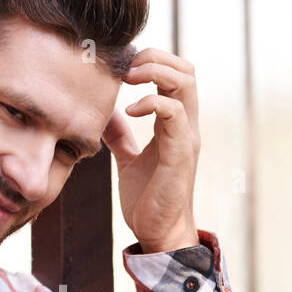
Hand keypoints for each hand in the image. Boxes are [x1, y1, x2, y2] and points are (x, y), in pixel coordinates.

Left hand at [102, 48, 200, 252]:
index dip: (152, 61)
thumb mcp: (128, 159)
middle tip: (125, 67)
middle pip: (186, 70)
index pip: (176, 75)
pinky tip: (130, 110)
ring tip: (128, 78)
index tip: (121, 67)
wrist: (158, 233)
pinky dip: (151, 102)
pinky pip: (173, 112)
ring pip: (185, 82)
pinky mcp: (180, 152)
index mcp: (175, 125)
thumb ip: (121, 135)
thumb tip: (105, 113)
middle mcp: (185, 126)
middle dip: (155, 58)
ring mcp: (186, 137)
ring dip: (154, 71)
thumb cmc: (147, 200)